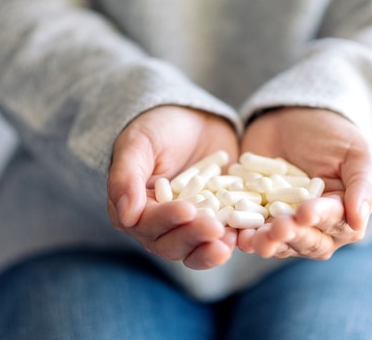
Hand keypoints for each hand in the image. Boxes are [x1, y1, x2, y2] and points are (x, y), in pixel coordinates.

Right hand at [107, 105, 238, 268]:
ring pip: (195, 250)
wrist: (195, 121)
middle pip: (171, 243)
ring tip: (229, 244)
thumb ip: (126, 177)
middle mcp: (159, 227)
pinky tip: (244, 238)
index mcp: (133, 210)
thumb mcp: (139, 143)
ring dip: (211, 251)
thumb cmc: (158, 127)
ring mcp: (189, 229)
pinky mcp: (216, 224)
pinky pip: (222, 241)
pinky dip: (232, 242)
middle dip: (193, 237)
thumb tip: (127, 216)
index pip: (146, 223)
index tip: (187, 211)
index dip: (167, 219)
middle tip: (215, 229)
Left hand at [238, 107, 371, 258]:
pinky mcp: (258, 218)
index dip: (320, 219)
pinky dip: (243, 235)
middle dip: (292, 236)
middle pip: (306, 241)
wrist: (293, 119)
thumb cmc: (333, 135)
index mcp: (343, 214)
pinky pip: (251, 232)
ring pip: (278, 243)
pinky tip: (235, 233)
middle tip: (277, 227)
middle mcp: (316, 228)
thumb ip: (363, 185)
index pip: (335, 223)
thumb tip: (358, 220)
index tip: (305, 212)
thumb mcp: (356, 152)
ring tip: (253, 238)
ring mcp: (285, 225)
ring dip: (266, 242)